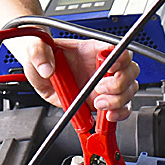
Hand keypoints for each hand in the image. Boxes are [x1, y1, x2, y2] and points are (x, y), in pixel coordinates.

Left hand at [7, 35, 139, 120]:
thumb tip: (46, 68)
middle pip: (129, 70)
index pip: (116, 48)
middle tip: (99, 90)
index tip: (111, 68)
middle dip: (119, 84)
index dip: (120, 58)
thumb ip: (38, 53)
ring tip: (98, 104)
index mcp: (91, 49)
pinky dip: (120, 113)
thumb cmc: (42, 54)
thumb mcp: (35, 49)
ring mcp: (104, 83)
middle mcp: (103, 65)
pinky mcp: (101, 100)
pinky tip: (107, 116)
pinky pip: (122, 107)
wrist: (38, 69)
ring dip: (118, 100)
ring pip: (129, 90)